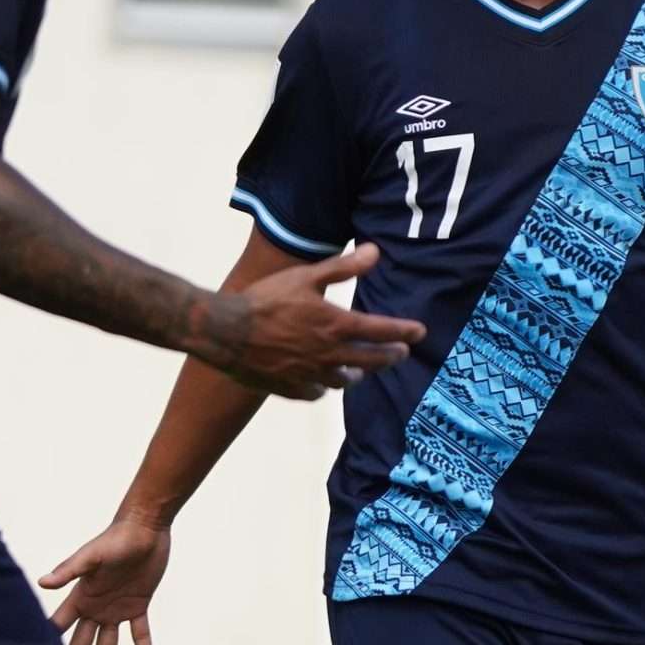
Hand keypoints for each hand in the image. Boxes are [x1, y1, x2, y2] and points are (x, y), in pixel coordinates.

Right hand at [41, 514, 173, 644]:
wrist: (144, 528)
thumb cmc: (115, 538)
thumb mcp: (92, 555)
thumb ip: (69, 571)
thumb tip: (41, 583)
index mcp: (81, 597)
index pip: (60, 626)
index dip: (49, 644)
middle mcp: (95, 607)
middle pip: (81, 643)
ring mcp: (116, 609)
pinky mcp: (138, 606)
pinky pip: (140, 634)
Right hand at [203, 243, 421, 399]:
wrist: (225, 331)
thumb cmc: (266, 299)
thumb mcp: (306, 276)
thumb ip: (343, 267)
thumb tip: (375, 252)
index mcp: (336, 326)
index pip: (381, 331)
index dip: (404, 331)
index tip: (419, 332)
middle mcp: (329, 355)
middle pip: (371, 360)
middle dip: (390, 356)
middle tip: (401, 353)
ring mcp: (310, 375)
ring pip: (344, 380)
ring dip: (357, 374)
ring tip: (361, 370)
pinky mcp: (290, 388)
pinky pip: (314, 392)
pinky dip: (322, 387)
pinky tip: (322, 384)